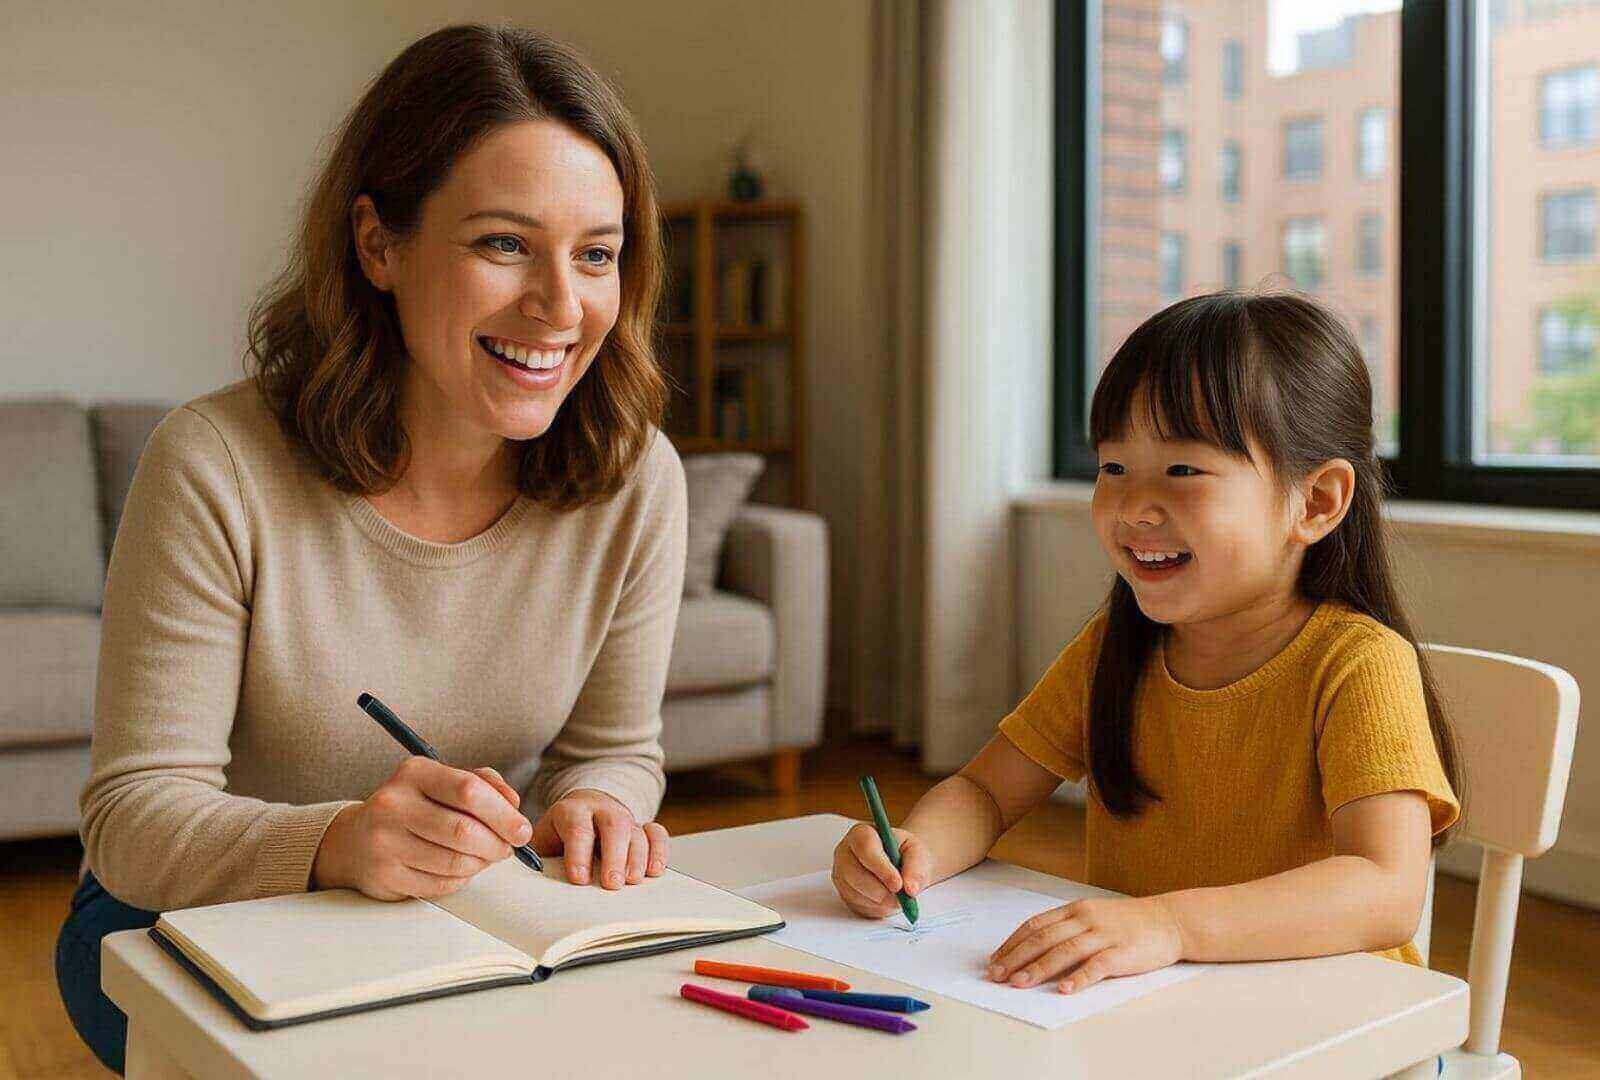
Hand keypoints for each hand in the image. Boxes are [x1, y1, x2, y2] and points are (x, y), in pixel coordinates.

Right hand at [313, 758, 530, 900]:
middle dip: (497, 845)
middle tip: (507, 849)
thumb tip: (514, 804)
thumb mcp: (444, 782)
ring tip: (483, 858)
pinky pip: (440, 884)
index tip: (522, 831)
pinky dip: (460, 879)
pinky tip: (460, 869)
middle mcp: (393, 804)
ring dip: (481, 864)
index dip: (504, 814)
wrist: (356, 839)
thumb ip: (485, 784)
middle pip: (464, 831)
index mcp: (415, 773)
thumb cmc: (415, 807)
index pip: (469, 791)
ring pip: (454, 862)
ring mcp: (385, 841)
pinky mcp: (384, 874)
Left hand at [529, 789, 668, 889]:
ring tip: (632, 882)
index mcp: (570, 812)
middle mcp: (600, 810)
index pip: (576, 828)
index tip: (580, 879)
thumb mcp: (543, 843)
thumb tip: (533, 885)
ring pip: (636, 831)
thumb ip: (537, 859)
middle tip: (612, 884)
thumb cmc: (558, 838)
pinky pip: (656, 833)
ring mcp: (623, 817)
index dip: (578, 854)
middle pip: (613, 825)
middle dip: (614, 856)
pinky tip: (654, 870)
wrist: (579, 814)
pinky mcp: (641, 827)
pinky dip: (659, 850)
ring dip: (637, 858)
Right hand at [830, 821, 931, 918]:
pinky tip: (887, 901)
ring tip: (899, 898)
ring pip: (855, 893)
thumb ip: (915, 866)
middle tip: (901, 899)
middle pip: (854, 873)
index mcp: (861, 833)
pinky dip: (876, 908)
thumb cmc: (904, 853)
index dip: (881, 868)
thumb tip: (910, 888)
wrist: (900, 863)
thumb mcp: (916, 851)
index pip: (865, 848)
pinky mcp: (844, 893)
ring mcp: (841, 873)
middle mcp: (845, 852)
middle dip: (880, 890)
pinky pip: (858, 906)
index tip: (898, 884)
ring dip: (880, 901)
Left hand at [986, 895, 1183, 992]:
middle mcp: (1085, 918)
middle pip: (1043, 938)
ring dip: (1038, 968)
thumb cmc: (1128, 921)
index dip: (1012, 942)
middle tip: (996, 975)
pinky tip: (1064, 989)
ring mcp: (1104, 934)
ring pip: (1064, 950)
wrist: (1169, 920)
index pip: (1035, 925)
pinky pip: (1097, 965)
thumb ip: (1067, 928)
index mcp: (1075, 909)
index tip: (995, 959)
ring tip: (1019, 983)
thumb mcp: (1093, 916)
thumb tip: (1034, 948)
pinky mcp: (1122, 952)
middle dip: (1016, 957)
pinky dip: (1079, 978)